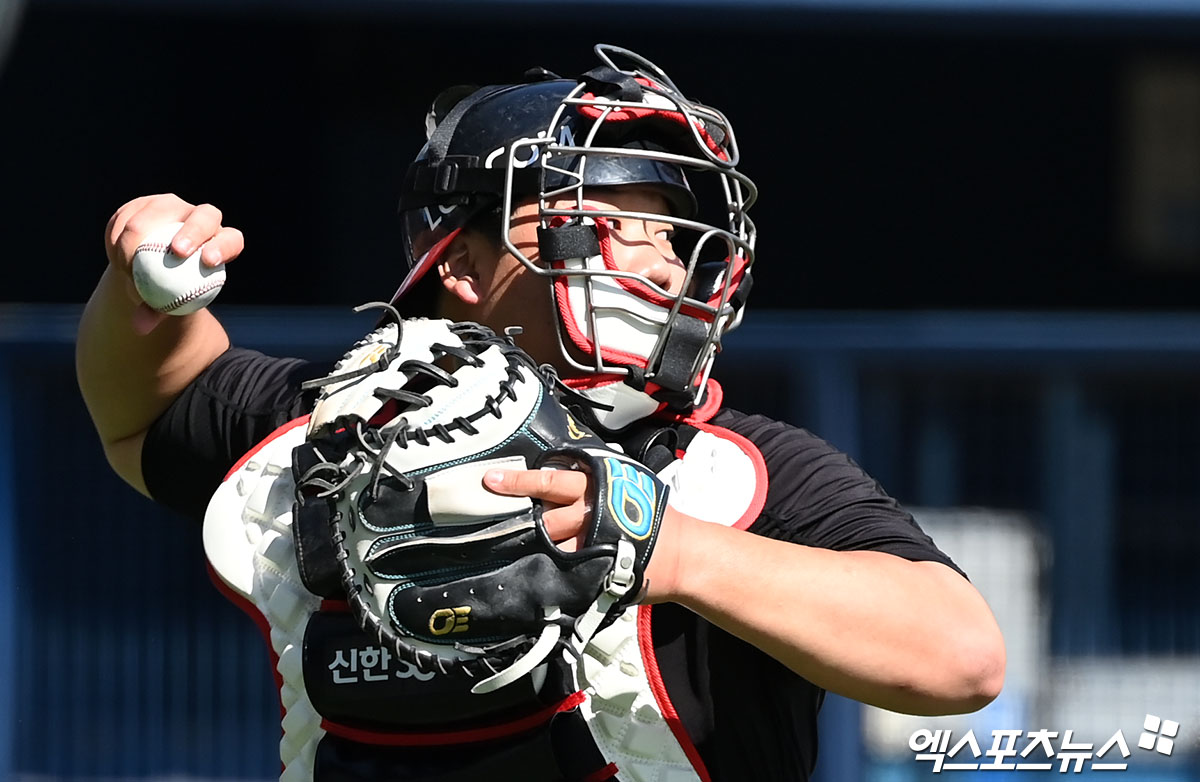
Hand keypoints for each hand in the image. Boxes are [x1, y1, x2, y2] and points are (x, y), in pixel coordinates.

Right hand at [104, 194, 243, 333]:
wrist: (146, 270)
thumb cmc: (165, 292)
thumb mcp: (165, 304)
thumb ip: (156, 312)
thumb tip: (141, 325)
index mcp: (221, 241)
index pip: (232, 240)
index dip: (224, 246)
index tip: (209, 261)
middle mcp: (202, 217)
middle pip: (205, 217)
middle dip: (193, 231)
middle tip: (175, 253)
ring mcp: (173, 207)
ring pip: (156, 214)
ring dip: (139, 240)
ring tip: (125, 267)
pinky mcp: (143, 205)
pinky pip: (127, 216)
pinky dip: (117, 237)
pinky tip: (113, 257)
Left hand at [482, 467, 685, 602]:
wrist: (681, 553)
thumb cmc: (650, 513)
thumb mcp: (624, 480)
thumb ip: (590, 477)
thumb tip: (554, 470)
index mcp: (595, 486)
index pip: (549, 481)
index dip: (519, 481)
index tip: (490, 480)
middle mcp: (590, 513)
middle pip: (546, 518)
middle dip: (535, 522)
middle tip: (525, 523)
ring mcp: (589, 545)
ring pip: (551, 544)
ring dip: (547, 545)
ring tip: (554, 545)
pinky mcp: (593, 571)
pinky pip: (562, 568)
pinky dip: (556, 567)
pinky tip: (556, 569)